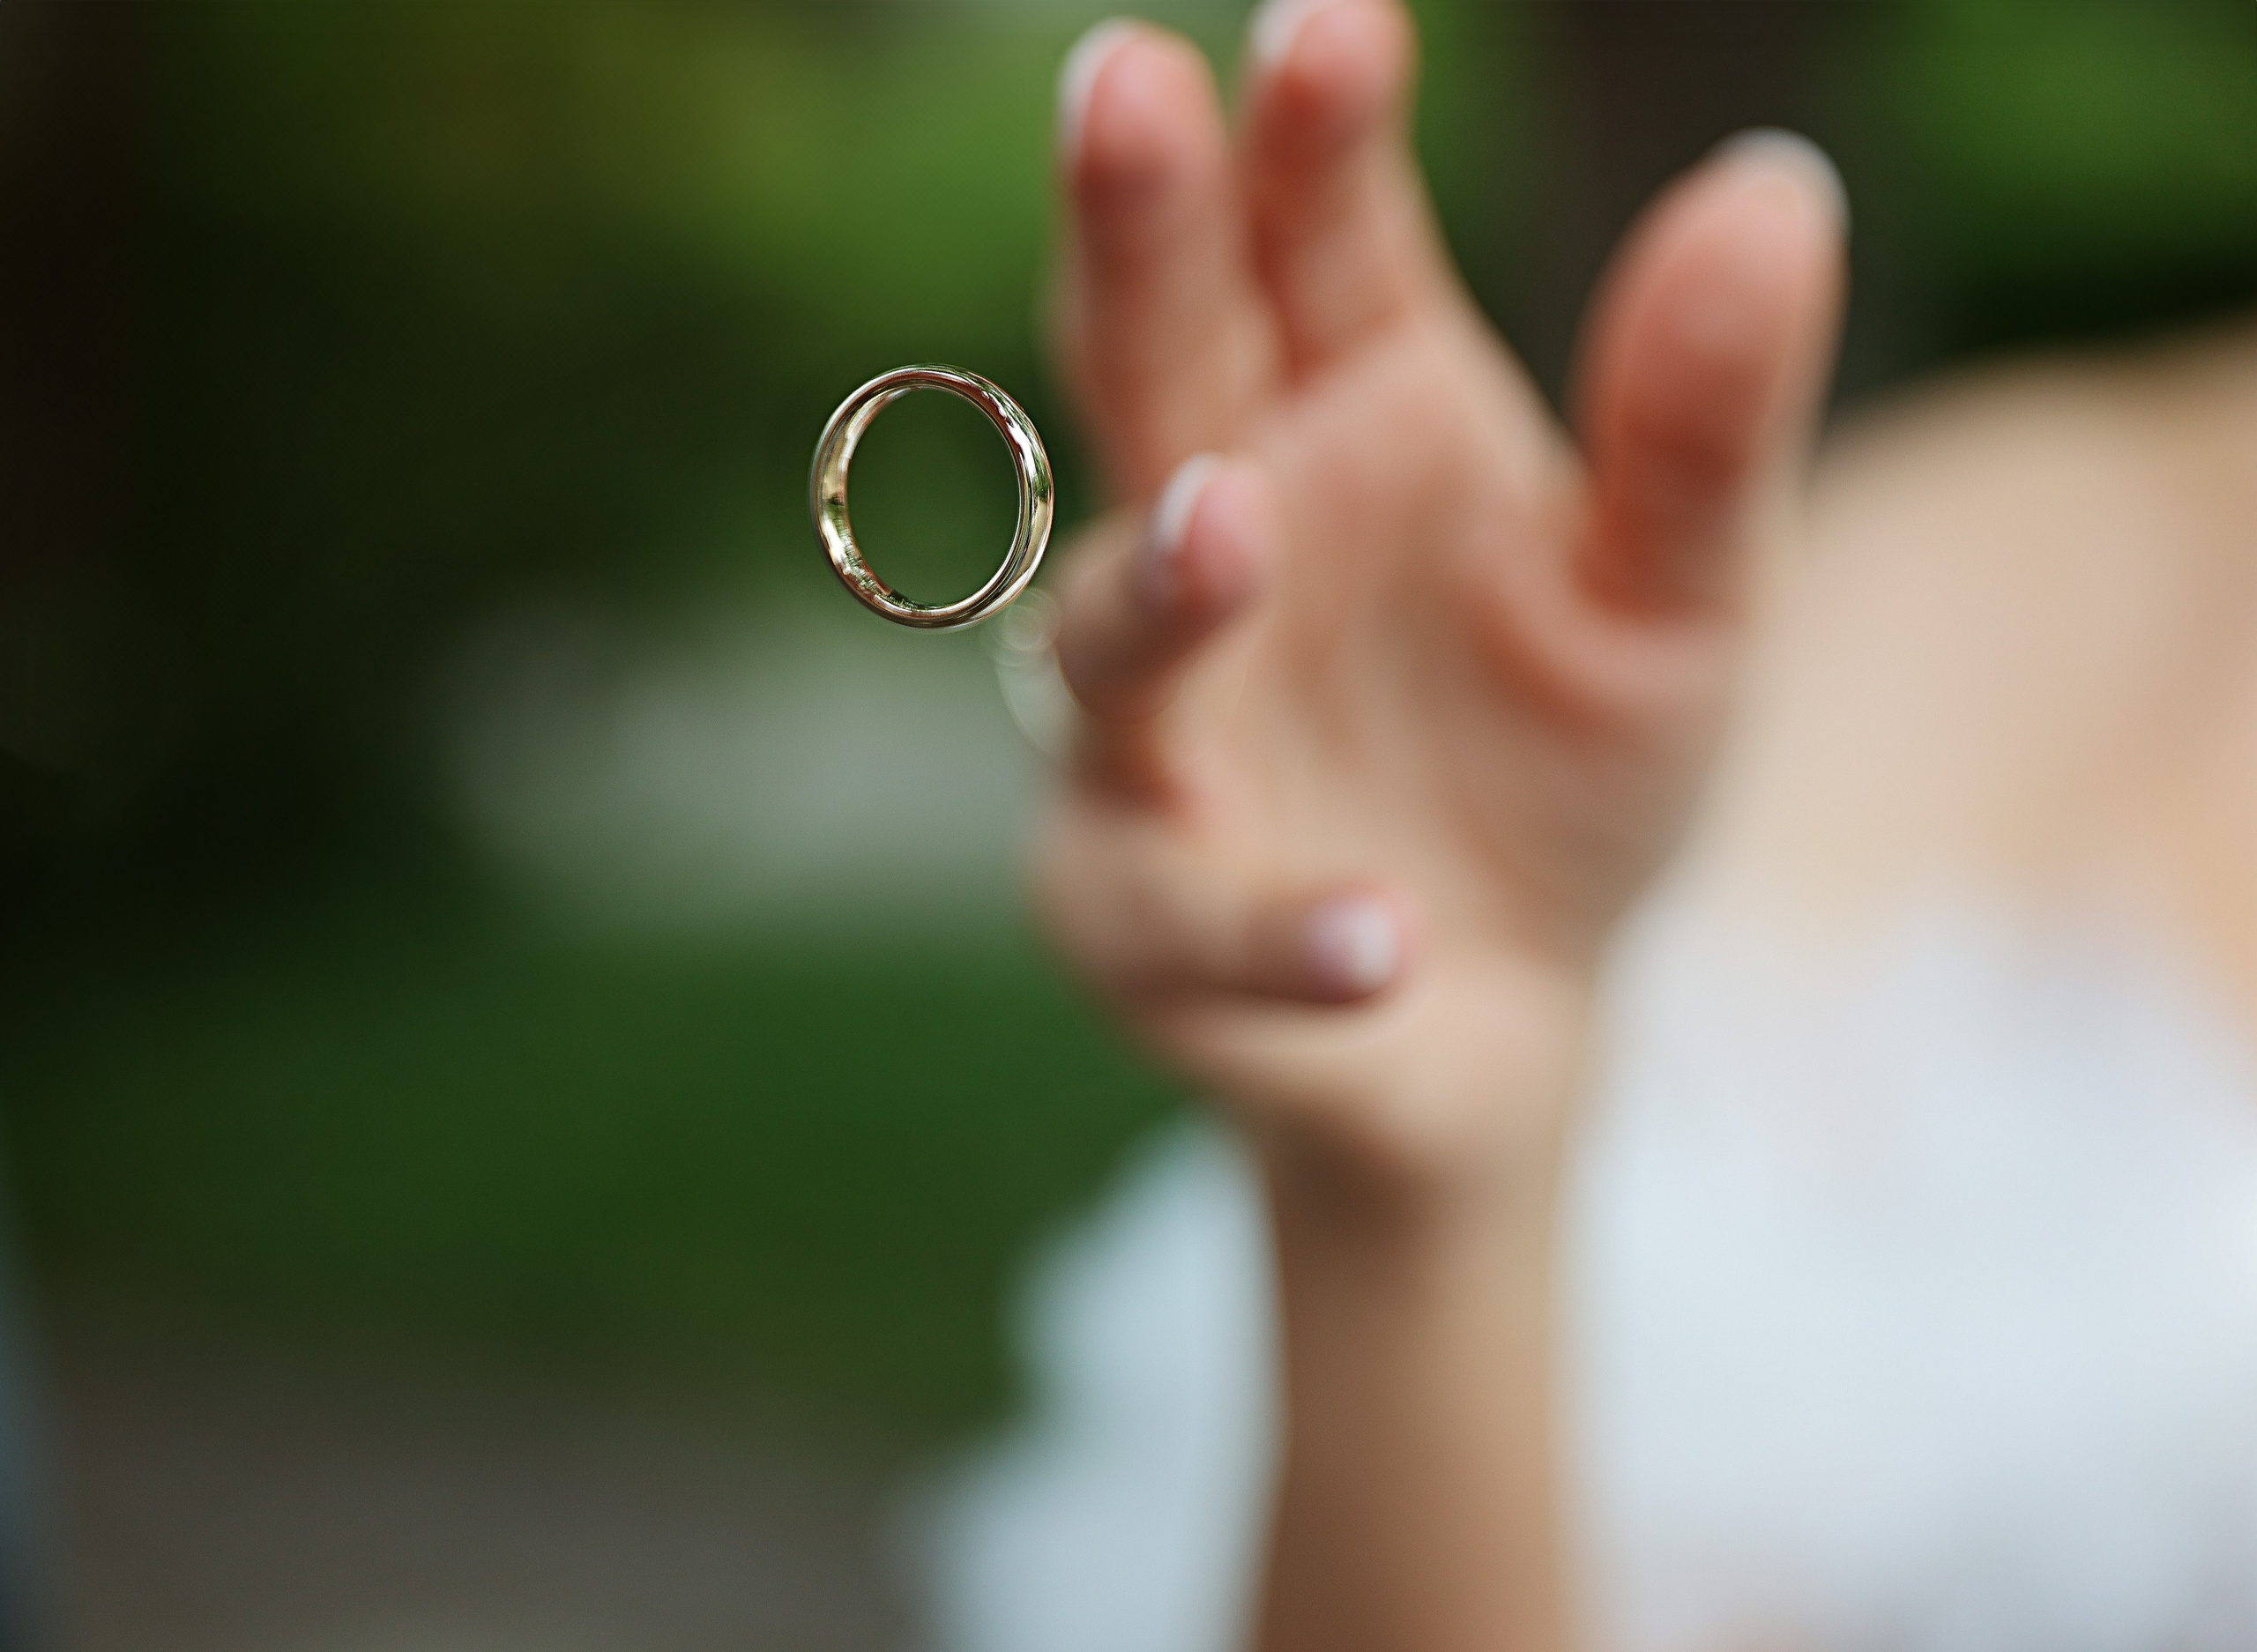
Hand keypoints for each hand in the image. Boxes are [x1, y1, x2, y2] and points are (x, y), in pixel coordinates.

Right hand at [1035, 0, 1843, 1187]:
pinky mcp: (1147, 924)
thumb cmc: (1562, 769)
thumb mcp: (1682, 600)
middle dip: (1132, 239)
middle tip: (1118, 90)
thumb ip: (1698, 425)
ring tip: (1238, 525)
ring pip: (1119, 649)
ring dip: (1166, 590)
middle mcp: (1219, 550)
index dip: (1313, 136)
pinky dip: (1280, 926)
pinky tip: (1380, 932)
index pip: (1316, 245)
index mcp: (1345, 420)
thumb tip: (1773, 183)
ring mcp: (1156, 738)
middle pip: (1151, 375)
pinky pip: (1198, 920)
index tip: (1334, 21)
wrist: (1511, 1011)